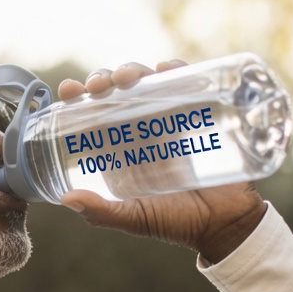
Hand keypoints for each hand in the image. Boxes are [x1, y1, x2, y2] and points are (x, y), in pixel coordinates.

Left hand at [57, 61, 266, 264]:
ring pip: (146, 81)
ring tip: (127, 77)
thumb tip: (67, 199)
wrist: (225, 223)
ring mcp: (169, 119)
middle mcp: (140, 129)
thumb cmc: (176, 222)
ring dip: (133, 69)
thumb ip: (102, 212)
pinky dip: (175, 70)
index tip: (68, 89)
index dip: (77, 97)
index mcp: (118, 148)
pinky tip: (165, 68)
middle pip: (115, 91)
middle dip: (102, 79)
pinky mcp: (198, 114)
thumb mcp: (134, 218)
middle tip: (98, 85)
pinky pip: (186, 84)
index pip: (91, 114)